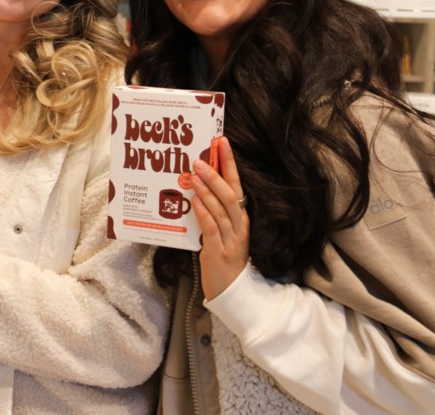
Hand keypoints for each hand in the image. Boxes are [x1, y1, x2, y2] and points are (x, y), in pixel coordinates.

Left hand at [192, 137, 249, 299]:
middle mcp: (238, 225)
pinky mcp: (219, 251)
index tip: (222, 142)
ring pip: (220, 209)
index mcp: (240, 217)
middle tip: (201, 158)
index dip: (229, 163)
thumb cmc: (223, 258)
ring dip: (206, 190)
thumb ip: (211, 210)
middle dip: (216, 174)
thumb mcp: (220, 231)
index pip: (236, 185)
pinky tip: (195, 201)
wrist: (231, 291)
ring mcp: (230, 238)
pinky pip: (211, 228)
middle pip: (230, 194)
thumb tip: (195, 184)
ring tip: (194, 174)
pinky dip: (203, 212)